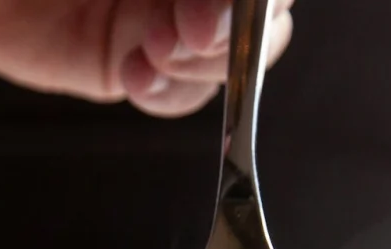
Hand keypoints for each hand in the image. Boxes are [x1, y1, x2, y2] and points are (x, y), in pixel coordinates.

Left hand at [0, 0, 294, 116]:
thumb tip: (206, 0)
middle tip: (191, 28)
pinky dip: (166, 94)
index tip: (228, 4)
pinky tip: (133, 76)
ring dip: (204, 62)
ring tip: (152, 50)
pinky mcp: (128, 63)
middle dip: (236, 25)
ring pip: (230, 58)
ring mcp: (163, 18)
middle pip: (262, 12)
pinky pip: (176, 96)